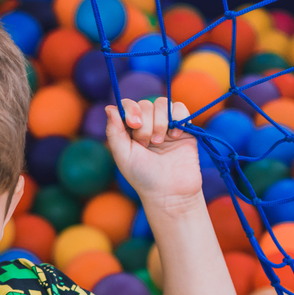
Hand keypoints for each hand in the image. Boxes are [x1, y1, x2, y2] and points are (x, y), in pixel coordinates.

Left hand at [105, 98, 202, 215]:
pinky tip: (175, 136)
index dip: (131, 109)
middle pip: (145, 104)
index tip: (134, 124)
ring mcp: (165, 125)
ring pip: (162, 103)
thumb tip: (109, 107)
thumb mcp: (122, 155)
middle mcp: (147, 125)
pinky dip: (177, 118)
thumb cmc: (143, 177)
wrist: (171, 191)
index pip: (127, 105)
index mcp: (129, 131)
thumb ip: (114, 131)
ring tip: (160, 142)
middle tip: (147, 143)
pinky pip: (180, 108)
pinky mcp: (183, 127)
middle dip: (145, 123)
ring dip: (160, 122)